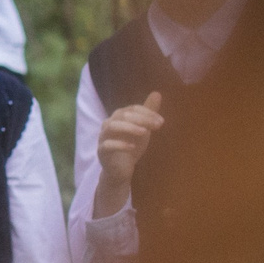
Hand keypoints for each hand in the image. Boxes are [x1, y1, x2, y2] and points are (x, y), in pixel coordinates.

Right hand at [93, 91, 163, 213]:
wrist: (120, 170)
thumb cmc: (131, 146)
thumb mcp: (143, 129)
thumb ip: (148, 112)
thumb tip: (157, 93)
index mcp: (118, 117)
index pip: (132, 109)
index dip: (147, 113)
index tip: (161, 121)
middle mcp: (109, 124)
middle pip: (123, 115)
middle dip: (142, 119)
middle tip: (158, 125)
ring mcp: (103, 137)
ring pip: (113, 126)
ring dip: (130, 128)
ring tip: (145, 133)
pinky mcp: (102, 151)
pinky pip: (107, 145)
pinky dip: (120, 144)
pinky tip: (132, 147)